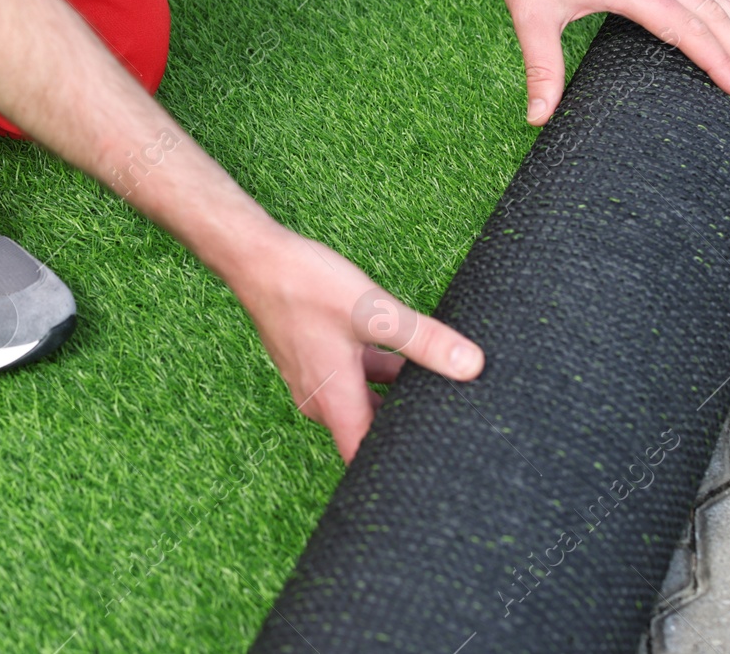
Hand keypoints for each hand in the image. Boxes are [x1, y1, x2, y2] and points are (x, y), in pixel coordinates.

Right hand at [228, 224, 483, 462]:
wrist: (257, 259)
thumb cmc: (305, 287)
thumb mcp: (375, 312)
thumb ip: (425, 340)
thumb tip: (472, 366)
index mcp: (334, 401)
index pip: (364, 458)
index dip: (397, 469)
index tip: (430, 467)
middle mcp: (321, 398)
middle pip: (368, 430)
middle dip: (405, 428)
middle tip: (446, 423)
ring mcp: (314, 378)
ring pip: (362, 401)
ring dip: (393, 395)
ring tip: (435, 386)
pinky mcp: (314, 357)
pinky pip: (351, 379)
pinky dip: (376, 374)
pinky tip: (404, 354)